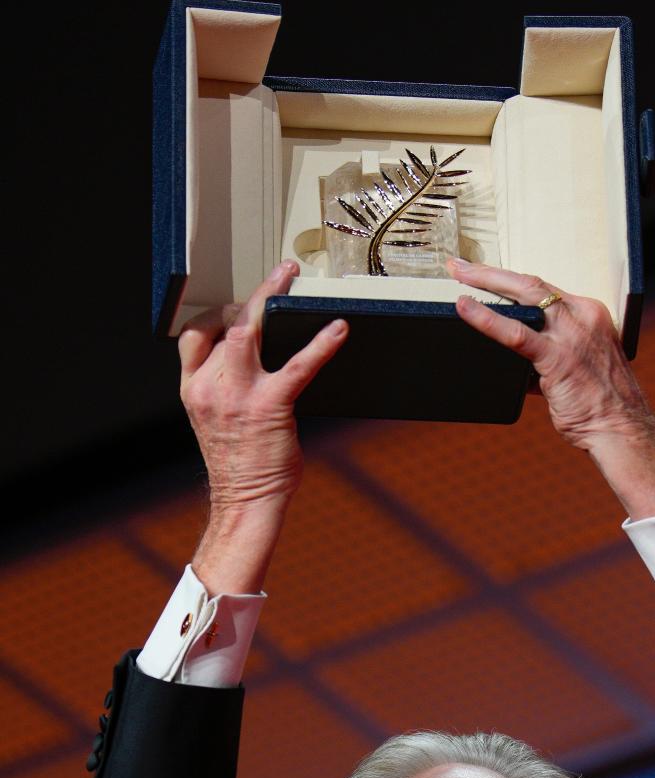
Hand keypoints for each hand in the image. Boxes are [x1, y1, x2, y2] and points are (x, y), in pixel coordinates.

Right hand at [178, 262, 347, 592]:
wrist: (246, 501)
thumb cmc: (240, 464)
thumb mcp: (217, 420)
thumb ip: (225, 387)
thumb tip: (252, 359)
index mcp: (194, 390)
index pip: (192, 335)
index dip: (214, 314)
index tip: (237, 305)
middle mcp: (210, 387)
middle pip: (224, 324)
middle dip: (251, 297)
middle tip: (279, 275)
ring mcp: (238, 395)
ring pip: (249, 331)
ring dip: (271, 299)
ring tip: (292, 279)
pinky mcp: (270, 406)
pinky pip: (298, 366)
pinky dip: (321, 344)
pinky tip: (339, 330)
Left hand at [448, 260, 654, 519]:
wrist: (621, 429)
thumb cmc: (599, 406)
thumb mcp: (576, 369)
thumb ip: (548, 357)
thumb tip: (518, 361)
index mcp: (589, 316)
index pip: (544, 290)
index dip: (511, 280)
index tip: (485, 274)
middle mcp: (583, 317)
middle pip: (531, 283)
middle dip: (492, 272)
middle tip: (459, 265)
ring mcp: (571, 334)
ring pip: (524, 294)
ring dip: (487, 282)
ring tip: (458, 276)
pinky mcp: (558, 356)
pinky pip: (515, 332)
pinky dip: (487, 318)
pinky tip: (465, 309)